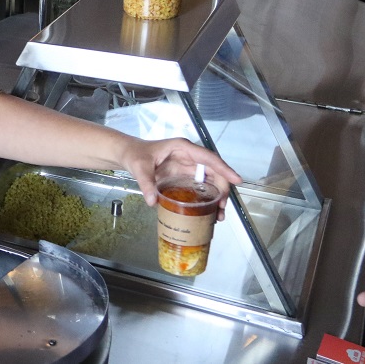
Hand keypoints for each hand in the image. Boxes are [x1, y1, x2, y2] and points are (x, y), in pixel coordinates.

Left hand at [119, 137, 241, 219]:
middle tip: (222, 207)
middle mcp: (189, 157)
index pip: (208, 157)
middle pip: (213, 172)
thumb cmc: (135, 154)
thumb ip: (146, 182)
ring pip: (210, 181)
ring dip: (217, 197)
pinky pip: (200, 187)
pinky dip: (206, 199)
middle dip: (222, 189)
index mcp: (183, 148)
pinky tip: (207, 212)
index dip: (224, 168)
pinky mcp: (184, 177)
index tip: (236, 179)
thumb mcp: (139, 166)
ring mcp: (188, 167)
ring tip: (217, 215)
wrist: (128, 155)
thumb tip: (152, 201)